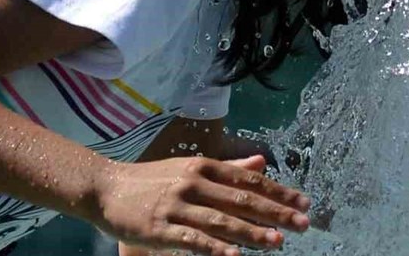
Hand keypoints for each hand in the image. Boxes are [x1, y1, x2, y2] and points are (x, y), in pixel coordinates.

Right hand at [94, 154, 310, 255]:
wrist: (104, 188)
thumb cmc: (151, 180)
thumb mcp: (189, 167)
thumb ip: (226, 168)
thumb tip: (262, 163)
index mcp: (202, 166)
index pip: (247, 179)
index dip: (278, 191)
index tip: (304, 203)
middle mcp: (193, 183)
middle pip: (241, 199)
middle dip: (275, 212)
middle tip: (303, 224)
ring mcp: (177, 206)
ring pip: (221, 220)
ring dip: (251, 232)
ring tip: (278, 241)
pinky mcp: (161, 228)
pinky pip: (193, 240)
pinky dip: (215, 249)